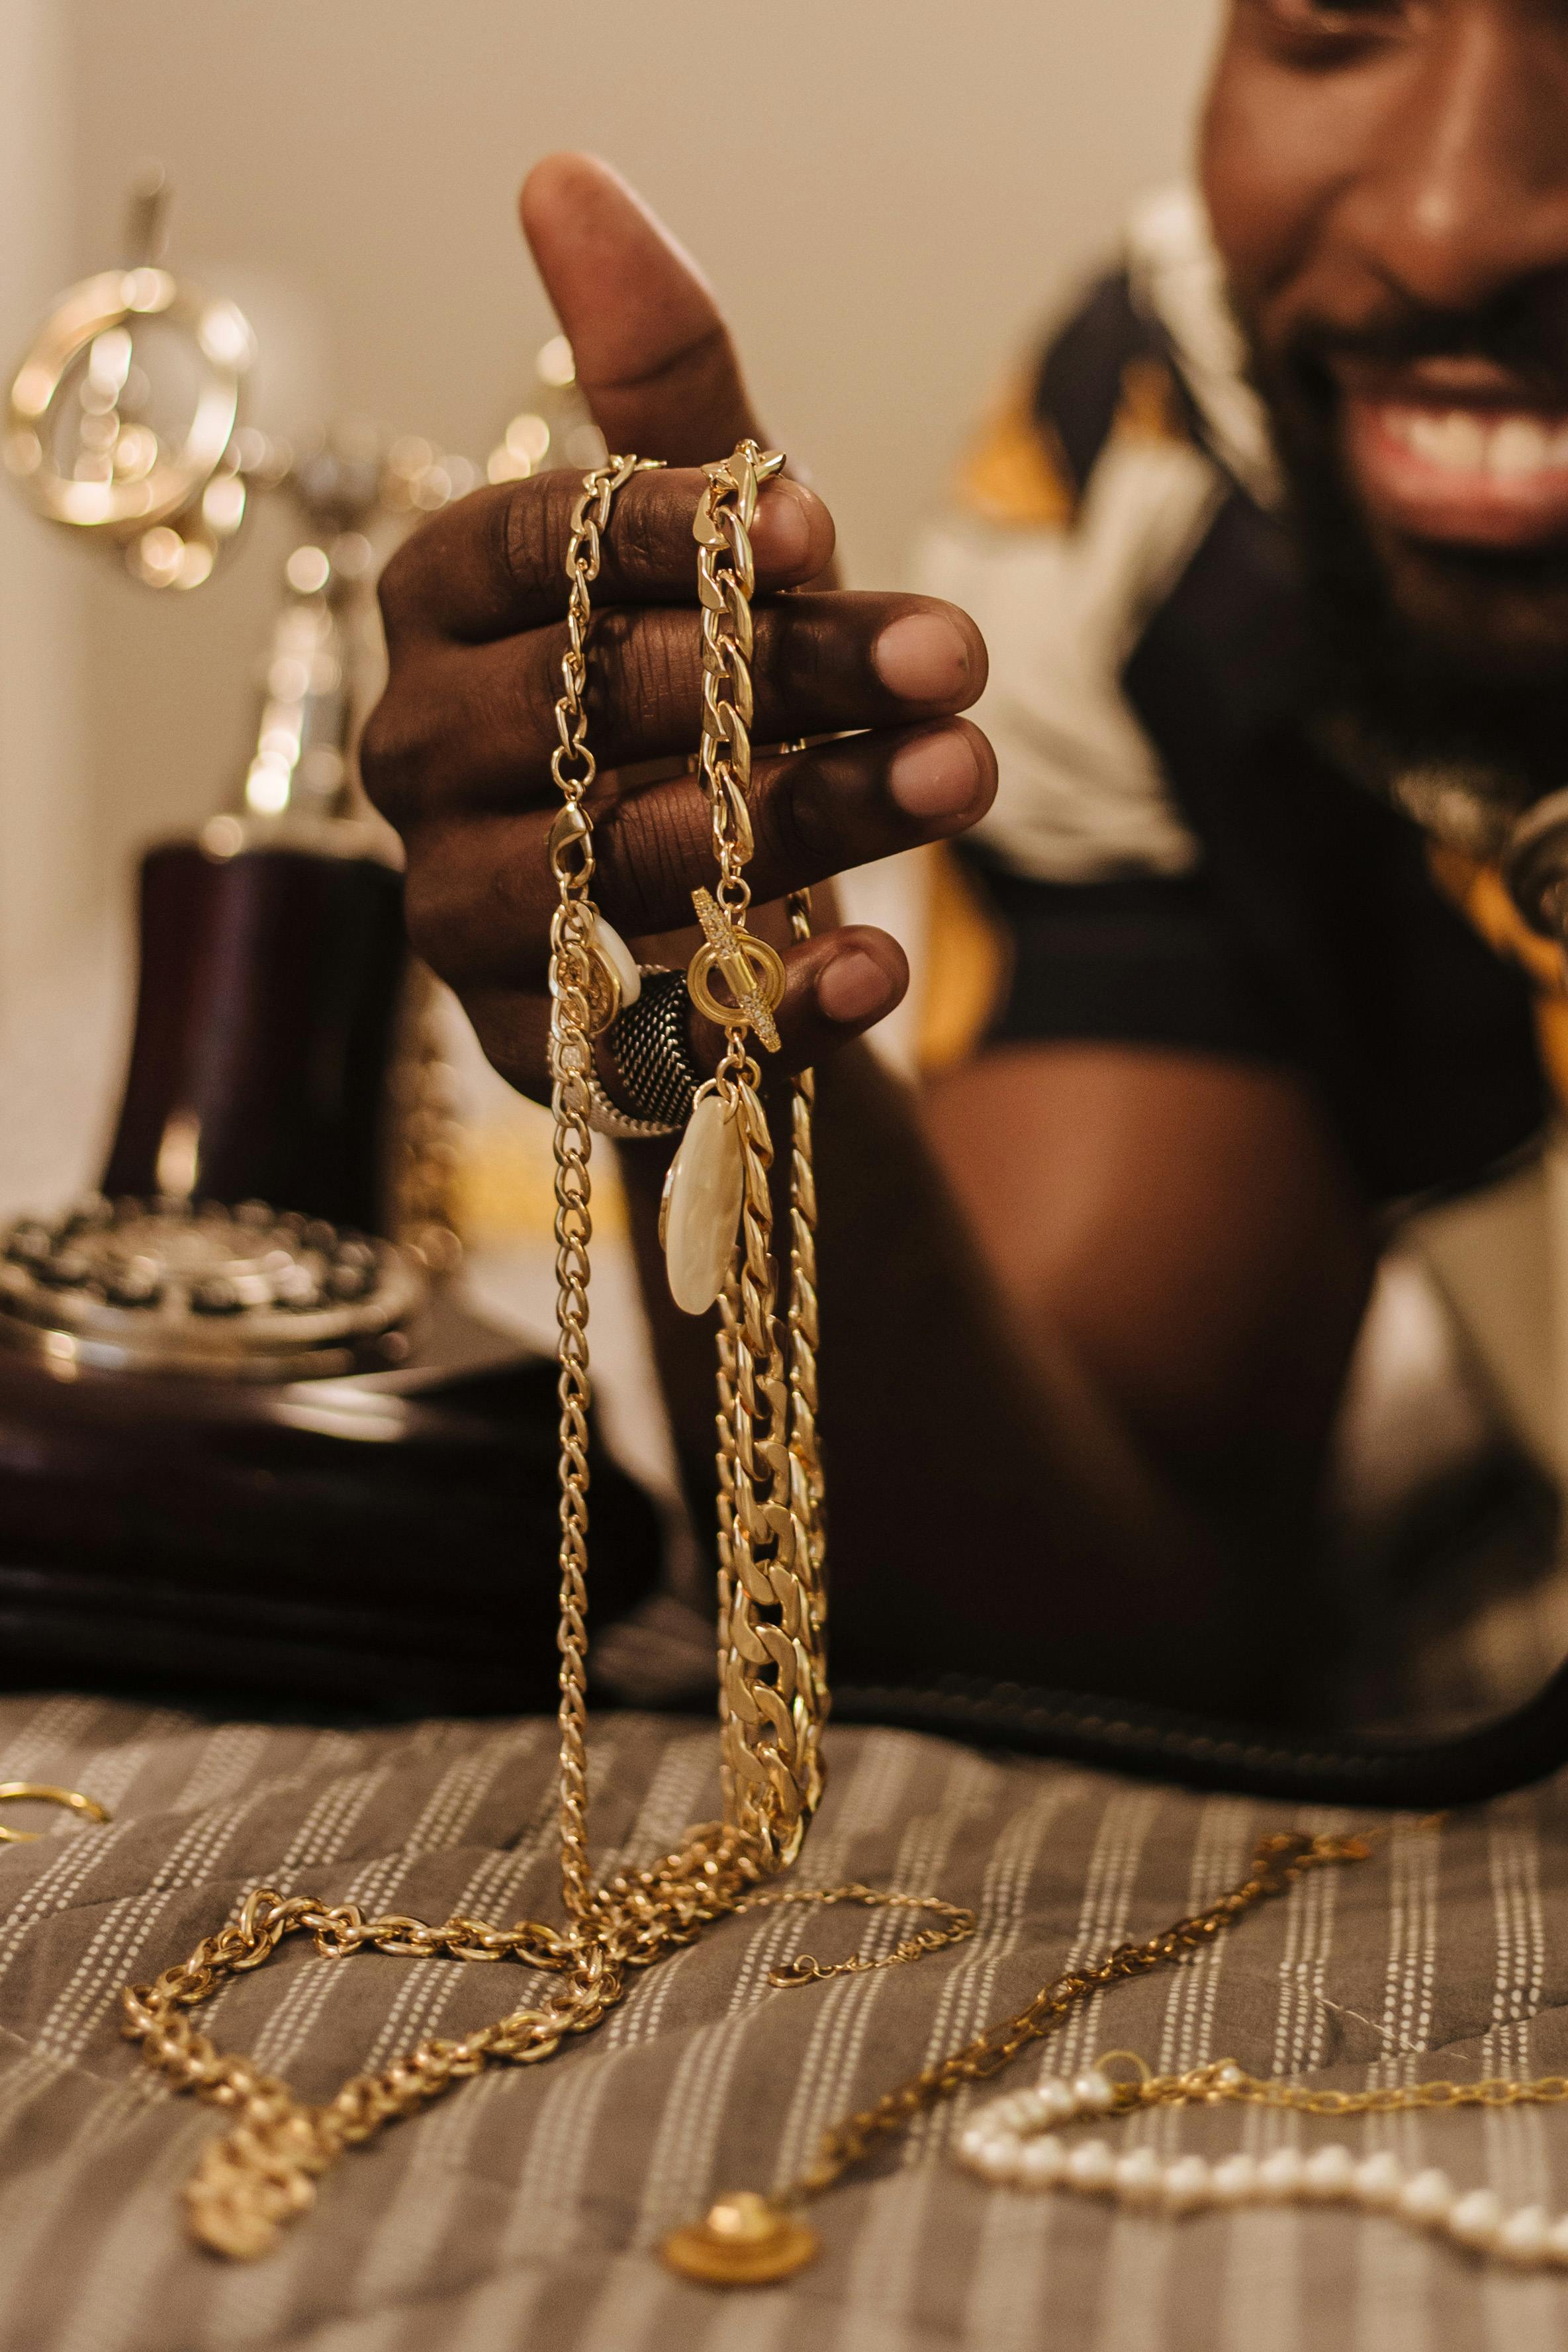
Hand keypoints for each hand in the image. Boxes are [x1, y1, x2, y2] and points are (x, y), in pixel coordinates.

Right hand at [361, 153, 995, 1103]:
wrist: (716, 910)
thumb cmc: (701, 690)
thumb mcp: (701, 539)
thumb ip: (653, 386)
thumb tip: (564, 175)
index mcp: (443, 607)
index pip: (524, 548)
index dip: (668, 535)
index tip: (823, 527)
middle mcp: (421, 753)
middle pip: (577, 704)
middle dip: (772, 677)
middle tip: (949, 660)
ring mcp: (465, 907)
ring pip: (607, 862)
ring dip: (797, 821)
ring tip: (957, 779)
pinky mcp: (532, 1045)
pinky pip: (637, 1038)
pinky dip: (766, 1003)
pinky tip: (879, 964)